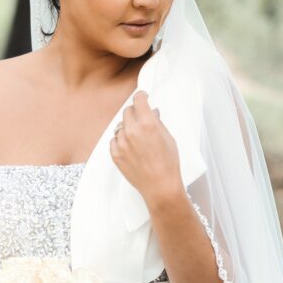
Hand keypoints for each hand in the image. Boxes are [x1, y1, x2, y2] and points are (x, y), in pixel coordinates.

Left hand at [110, 90, 182, 204]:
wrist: (160, 186)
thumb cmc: (168, 163)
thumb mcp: (168, 138)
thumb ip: (157, 122)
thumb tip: (152, 111)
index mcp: (148, 124)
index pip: (138, 100)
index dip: (141, 96)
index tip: (142, 96)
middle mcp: (132, 131)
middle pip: (127, 111)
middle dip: (134, 112)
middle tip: (141, 118)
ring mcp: (121, 143)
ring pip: (120, 126)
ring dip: (128, 128)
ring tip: (138, 139)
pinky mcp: (115, 154)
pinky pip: (114, 140)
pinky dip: (121, 141)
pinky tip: (131, 147)